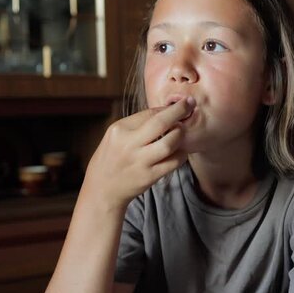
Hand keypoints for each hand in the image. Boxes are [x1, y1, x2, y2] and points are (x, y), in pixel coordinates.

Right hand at [81, 97, 195, 210]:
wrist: (102, 189)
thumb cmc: (112, 158)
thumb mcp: (116, 135)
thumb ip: (138, 124)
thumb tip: (166, 111)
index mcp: (119, 130)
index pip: (149, 113)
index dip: (168, 108)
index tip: (182, 103)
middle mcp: (129, 145)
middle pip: (160, 123)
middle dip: (179, 111)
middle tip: (190, 104)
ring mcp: (140, 162)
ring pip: (169, 144)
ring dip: (180, 135)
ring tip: (182, 132)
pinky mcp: (149, 177)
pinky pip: (173, 162)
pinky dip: (181, 154)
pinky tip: (181, 150)